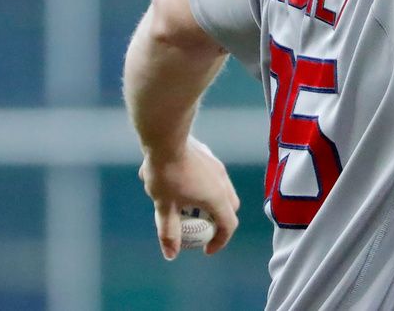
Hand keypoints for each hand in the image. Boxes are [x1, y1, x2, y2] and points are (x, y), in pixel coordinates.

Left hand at [138, 136, 240, 259]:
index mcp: (217, 198)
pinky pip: (212, 177)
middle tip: (201, 228)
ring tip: (186, 204)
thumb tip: (171, 254)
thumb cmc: (166, 174)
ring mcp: (218, 167)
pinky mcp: (209, 156)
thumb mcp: (164, 207)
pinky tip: (180, 182)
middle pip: (229, 207)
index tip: (206, 249)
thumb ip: (169, 231)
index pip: (229, 225)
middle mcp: (223, 182)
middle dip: (219, 222)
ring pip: (222, 190)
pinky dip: (203, 187)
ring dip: (210, 202)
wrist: (166, 138)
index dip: (220, 241)